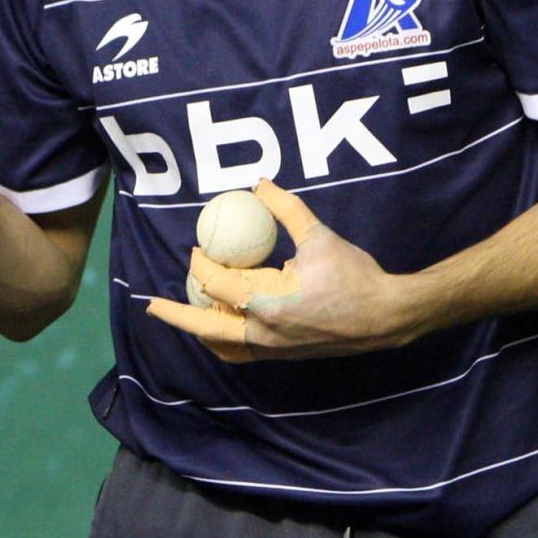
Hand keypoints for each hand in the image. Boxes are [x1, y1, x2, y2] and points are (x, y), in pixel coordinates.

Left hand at [144, 180, 420, 361]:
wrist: (386, 316)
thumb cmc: (354, 276)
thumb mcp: (319, 236)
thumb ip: (285, 208)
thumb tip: (259, 183)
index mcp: (268, 304)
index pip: (218, 285)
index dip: (201, 265)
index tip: (198, 248)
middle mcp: (265, 332)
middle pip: (207, 327)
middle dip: (176, 316)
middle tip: (151, 305)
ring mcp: (274, 349)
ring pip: (224, 346)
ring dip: (201, 330)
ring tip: (184, 315)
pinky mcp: (284, 354)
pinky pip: (243, 353)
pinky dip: (225, 341)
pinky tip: (221, 327)